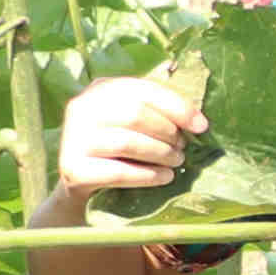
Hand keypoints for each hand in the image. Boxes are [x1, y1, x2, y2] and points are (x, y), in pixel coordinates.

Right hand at [58, 73, 205, 204]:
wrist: (80, 185)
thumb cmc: (116, 149)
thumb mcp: (132, 124)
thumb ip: (157, 114)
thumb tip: (199, 122)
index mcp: (100, 89)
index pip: (144, 90)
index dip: (177, 107)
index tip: (202, 126)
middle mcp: (81, 108)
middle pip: (135, 114)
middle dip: (167, 133)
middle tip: (183, 148)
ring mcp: (73, 138)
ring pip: (127, 142)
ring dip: (161, 154)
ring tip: (177, 162)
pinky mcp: (73, 168)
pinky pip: (119, 171)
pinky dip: (148, 175)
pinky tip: (164, 177)